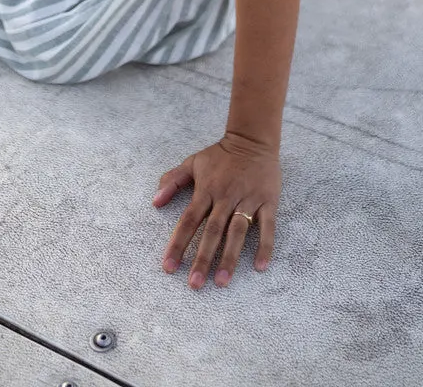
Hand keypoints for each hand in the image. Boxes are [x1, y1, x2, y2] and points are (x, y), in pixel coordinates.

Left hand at [151, 131, 281, 288]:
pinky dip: (264, 246)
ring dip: (230, 258)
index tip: (169, 267)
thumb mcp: (193, 162)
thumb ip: (173, 180)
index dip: (178, 244)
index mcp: (206, 190)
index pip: (189, 220)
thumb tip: (154, 202)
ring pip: (237, 232)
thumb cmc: (221, 155)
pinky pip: (267, 226)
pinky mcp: (268, 201)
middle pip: (212, 231)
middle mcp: (226, 197)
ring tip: (221, 282)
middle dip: (202, 258)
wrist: (253, 139)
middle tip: (194, 284)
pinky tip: (259, 266)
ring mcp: (248, 200)